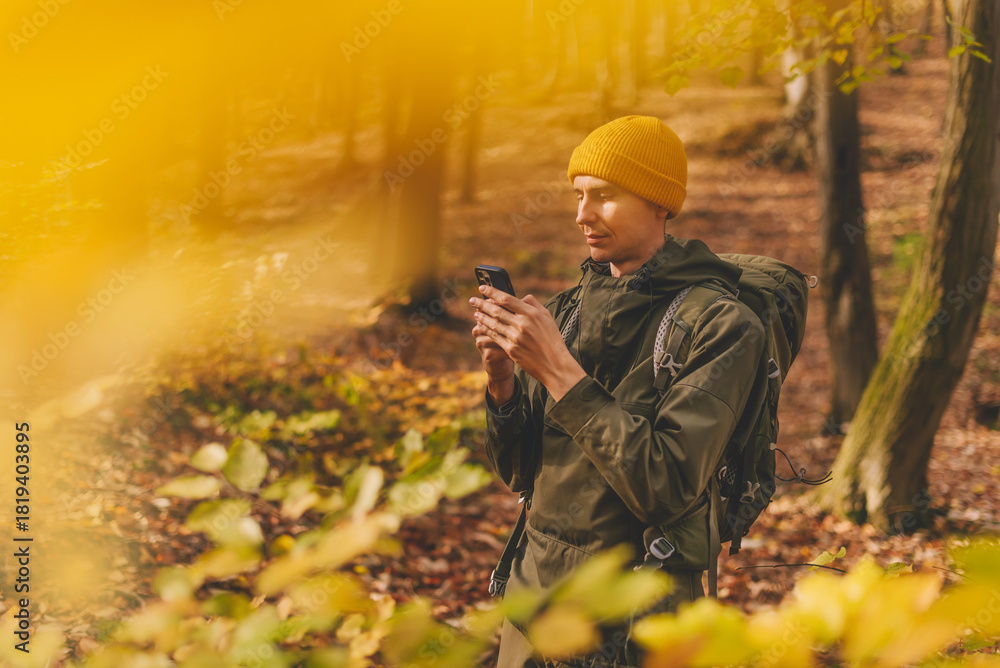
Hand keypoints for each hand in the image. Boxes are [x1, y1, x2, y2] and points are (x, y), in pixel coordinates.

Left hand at [470, 285, 585, 401]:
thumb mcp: (547, 317)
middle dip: (482, 304)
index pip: (506, 299)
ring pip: (493, 323)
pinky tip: (481, 325)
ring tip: (475, 312)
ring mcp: (515, 337)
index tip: (483, 288)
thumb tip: (521, 297)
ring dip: (482, 317)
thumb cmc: (552, 340)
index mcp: (531, 313)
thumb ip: (533, 304)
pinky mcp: (511, 349)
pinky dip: (486, 329)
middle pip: (496, 310)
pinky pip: (494, 336)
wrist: (555, 364)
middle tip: (472, 300)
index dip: (492, 292)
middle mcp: (522, 324)